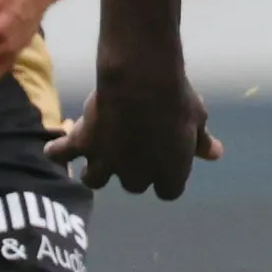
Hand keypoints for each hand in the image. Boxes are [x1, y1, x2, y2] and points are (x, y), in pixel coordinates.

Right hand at [46, 57, 223, 198]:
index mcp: (170, 173)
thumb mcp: (196, 118)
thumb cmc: (176, 97)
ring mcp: (107, 163)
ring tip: (95, 156)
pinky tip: (56, 148)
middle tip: (130, 145)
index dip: (165, 176)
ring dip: (95, 170)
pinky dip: (59, 152)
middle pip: (132, 184)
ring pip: (95, 180)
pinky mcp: (85, 145)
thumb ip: (201, 141)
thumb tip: (215, 154)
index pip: (168, 191)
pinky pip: (63, 155)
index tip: (162, 160)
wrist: (143, 80)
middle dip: (131, 168)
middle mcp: (137, 176)